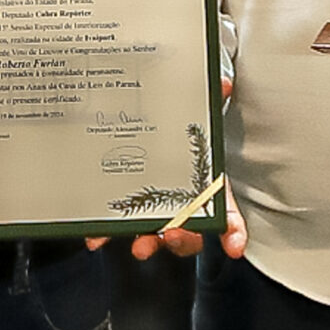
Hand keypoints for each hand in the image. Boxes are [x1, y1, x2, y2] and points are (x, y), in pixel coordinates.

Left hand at [95, 75, 246, 260]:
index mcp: (203, 186)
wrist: (150, 124)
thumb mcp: (193, 110)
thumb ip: (208, 97)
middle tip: (172, 233)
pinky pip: (117, 226)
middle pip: (190, 233)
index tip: (234, 246)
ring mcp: (152, 210)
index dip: (233, 231)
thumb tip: (220, 83)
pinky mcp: (124, 209)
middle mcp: (180, 205)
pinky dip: (106, 233)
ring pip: (155, 236)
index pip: (226, 215)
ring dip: (148, 243)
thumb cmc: (177, 127)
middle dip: (183, 239)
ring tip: (139, 245)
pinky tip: (95, 237)